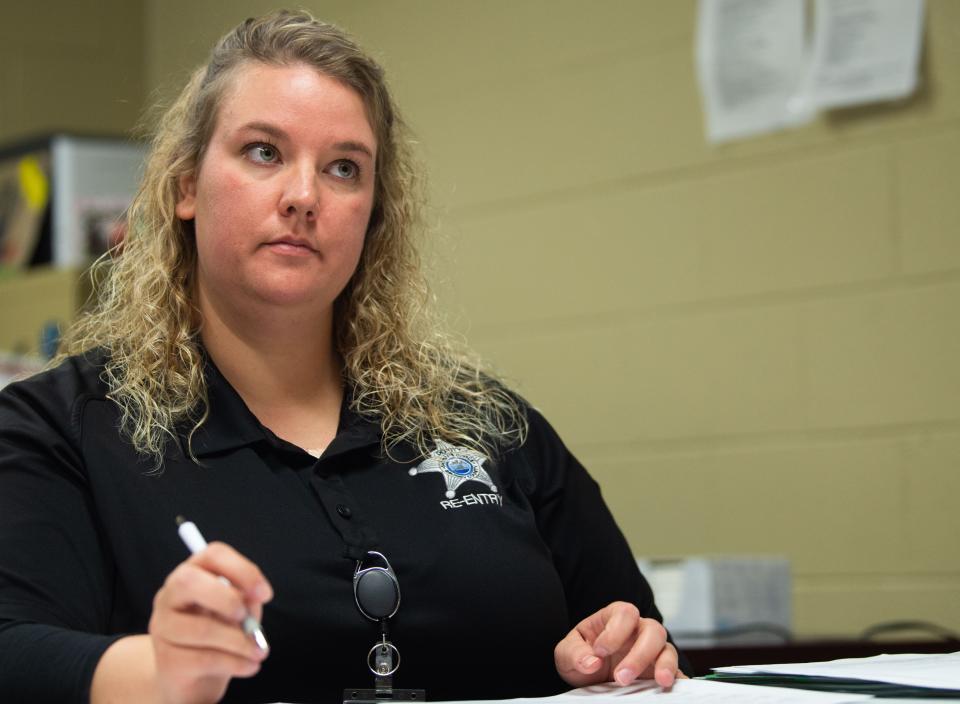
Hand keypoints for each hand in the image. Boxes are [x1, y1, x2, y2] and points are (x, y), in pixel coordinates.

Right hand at [149, 542, 272, 703]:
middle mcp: (170, 595)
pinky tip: (250, 666)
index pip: (213, 555)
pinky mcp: (166, 659)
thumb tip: (254, 597)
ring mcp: (163, 627)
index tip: (265, 594)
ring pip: (201, 628)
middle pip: (189, 581)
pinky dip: (236, 663)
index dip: (242, 569)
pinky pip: (204, 658)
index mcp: (193, 573)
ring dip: (239, 642)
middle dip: (227, 599)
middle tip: (247, 618)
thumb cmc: (221, 636)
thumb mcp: (239, 612)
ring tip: (259, 652)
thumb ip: (247, 600)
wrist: (195, 680)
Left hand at [554, 601, 685, 688]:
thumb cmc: (580, 656)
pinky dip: (678, 680)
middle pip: (653, 630)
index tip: (600, 651)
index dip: (615, 631)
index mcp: (615, 618)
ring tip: (660, 682)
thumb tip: (591, 662)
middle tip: (621, 677)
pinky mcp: (659, 672)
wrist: (587, 678)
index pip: (625, 613)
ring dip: (664, 665)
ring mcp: (652, 652)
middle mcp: (638, 631)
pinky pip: (677, 673)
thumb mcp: (566, 653)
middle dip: (639, 654)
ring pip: (668, 649)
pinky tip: (673, 688)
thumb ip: (574, 653)